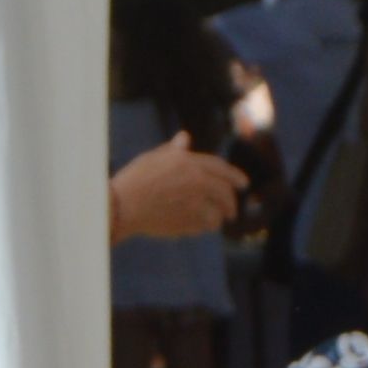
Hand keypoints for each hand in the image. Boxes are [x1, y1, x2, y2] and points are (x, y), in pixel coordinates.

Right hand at [111, 133, 244, 239]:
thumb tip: (184, 138)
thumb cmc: (135, 179)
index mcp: (189, 163)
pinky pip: (203, 228)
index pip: (221, 168)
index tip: (244, 184)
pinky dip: (204, 229)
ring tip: (215, 222)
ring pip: (217, 215)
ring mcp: (194, 205)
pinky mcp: (187, 224)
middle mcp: (197, 183)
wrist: (123, 206)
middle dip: (231, 203)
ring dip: (218, 219)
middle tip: (232, 211)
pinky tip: (198, 228)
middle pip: (225, 194)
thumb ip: (174, 150)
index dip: (235, 176)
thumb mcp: (154, 158)